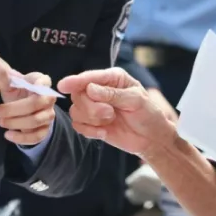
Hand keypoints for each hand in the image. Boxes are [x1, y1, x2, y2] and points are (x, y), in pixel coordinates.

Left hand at [0, 72, 55, 145]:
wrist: (24, 105)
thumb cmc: (18, 90)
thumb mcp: (12, 81)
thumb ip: (8, 79)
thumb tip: (1, 78)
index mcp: (43, 82)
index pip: (43, 82)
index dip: (38, 85)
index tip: (27, 85)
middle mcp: (50, 98)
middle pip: (34, 104)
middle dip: (11, 110)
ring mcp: (49, 115)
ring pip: (34, 121)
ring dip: (14, 123)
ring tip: (0, 122)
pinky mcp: (45, 129)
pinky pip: (36, 137)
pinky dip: (21, 138)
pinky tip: (7, 134)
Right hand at [57, 68, 177, 157]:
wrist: (151, 138)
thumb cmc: (148, 114)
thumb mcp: (136, 100)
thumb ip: (113, 94)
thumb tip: (90, 89)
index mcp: (112, 78)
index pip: (89, 77)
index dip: (75, 81)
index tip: (63, 85)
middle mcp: (99, 90)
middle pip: (78, 95)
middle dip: (91, 107)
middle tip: (109, 113)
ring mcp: (94, 107)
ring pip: (75, 110)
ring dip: (92, 119)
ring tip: (110, 121)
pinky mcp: (91, 123)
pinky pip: (78, 125)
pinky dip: (89, 131)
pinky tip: (104, 132)